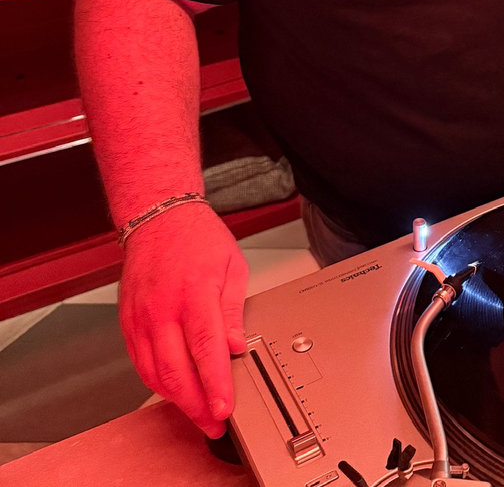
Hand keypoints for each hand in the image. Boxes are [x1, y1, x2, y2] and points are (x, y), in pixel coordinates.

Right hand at [118, 203, 248, 436]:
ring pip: (155, 373)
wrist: (159, 220)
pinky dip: (157, 382)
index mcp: (194, 292)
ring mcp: (141, 318)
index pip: (205, 348)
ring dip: (177, 399)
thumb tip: (237, 346)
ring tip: (198, 412)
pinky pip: (140, 363)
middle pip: (176, 370)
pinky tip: (175, 390)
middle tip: (214, 423)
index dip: (215, 383)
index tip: (224, 408)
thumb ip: (234, 309)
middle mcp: (163, 309)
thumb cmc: (199, 239)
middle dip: (196, 404)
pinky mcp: (128, 323)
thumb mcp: (233, 266)